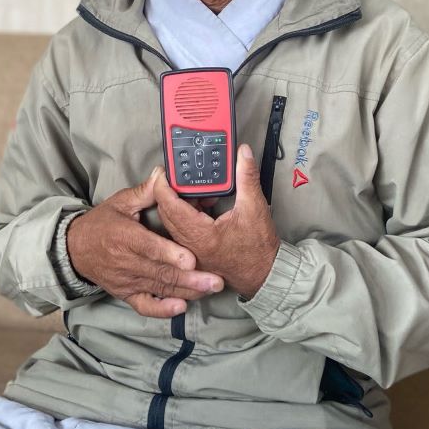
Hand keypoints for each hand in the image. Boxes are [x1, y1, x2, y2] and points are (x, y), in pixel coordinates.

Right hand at [67, 168, 223, 318]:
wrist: (75, 249)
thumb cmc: (102, 223)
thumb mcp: (120, 202)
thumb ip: (146, 191)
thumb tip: (164, 175)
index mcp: (124, 236)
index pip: (149, 247)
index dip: (170, 255)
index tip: (191, 259)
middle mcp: (125, 261)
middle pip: (160, 272)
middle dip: (190, 278)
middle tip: (216, 280)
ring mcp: (126, 281)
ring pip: (159, 289)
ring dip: (186, 292)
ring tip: (210, 290)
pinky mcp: (126, 294)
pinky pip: (144, 306)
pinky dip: (162, 309)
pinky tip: (181, 307)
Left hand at [154, 145, 280, 298]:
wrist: (265, 274)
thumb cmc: (259, 249)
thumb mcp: (255, 207)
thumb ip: (247, 177)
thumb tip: (243, 155)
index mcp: (201, 235)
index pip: (170, 205)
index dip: (164, 185)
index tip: (164, 171)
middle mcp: (190, 245)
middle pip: (167, 212)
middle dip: (172, 191)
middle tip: (183, 175)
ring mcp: (190, 251)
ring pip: (173, 221)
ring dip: (181, 203)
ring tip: (202, 191)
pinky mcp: (194, 253)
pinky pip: (181, 230)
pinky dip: (187, 214)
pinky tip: (204, 206)